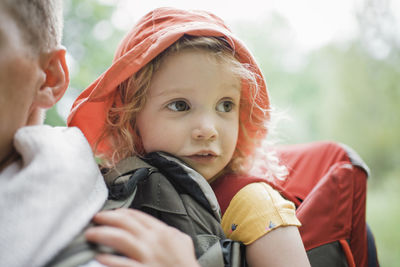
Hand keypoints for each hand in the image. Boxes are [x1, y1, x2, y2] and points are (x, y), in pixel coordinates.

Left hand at [85, 209, 199, 266]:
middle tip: (96, 218)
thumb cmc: (186, 264)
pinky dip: (109, 260)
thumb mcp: (183, 242)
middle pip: (126, 223)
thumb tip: (162, 227)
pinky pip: (122, 264)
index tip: (112, 213)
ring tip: (90, 233)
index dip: (122, 212)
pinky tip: (99, 257)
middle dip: (108, 218)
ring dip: (102, 234)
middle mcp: (154, 241)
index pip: (138, 216)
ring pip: (120, 238)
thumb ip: (171, 232)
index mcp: (163, 232)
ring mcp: (147, 257)